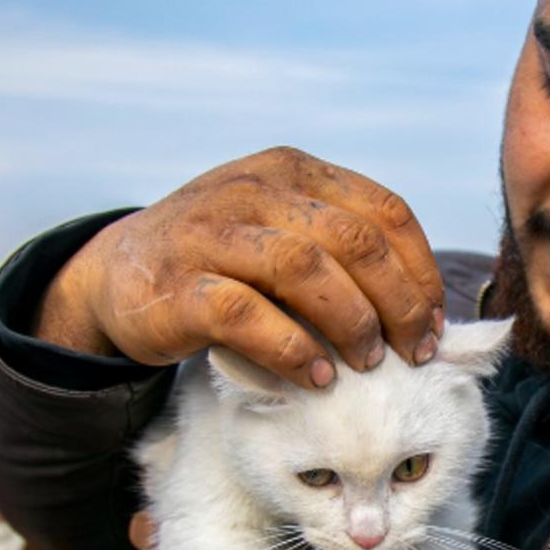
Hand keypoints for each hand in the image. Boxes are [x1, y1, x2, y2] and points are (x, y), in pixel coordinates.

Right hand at [36, 147, 446, 387]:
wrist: (114, 276)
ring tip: (369, 365)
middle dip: (398, 302)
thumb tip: (426, 312)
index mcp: (292, 171)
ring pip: (303, 267)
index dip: (421, 271)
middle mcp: (253, 190)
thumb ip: (339, 250)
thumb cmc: (221, 262)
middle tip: (414, 353)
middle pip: (354, 240)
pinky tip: (316, 378)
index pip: (384, 211)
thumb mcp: (280, 231)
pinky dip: (292, 349)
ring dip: (350, 322)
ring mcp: (211, 234)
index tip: (435, 323)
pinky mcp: (178, 287)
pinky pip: (247, 315)